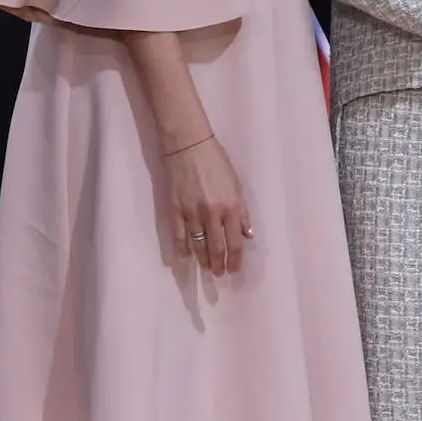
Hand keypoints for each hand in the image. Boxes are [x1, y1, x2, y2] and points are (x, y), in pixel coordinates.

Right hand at [163, 136, 252, 276]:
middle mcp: (212, 214)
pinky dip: (182, 249)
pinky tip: (186, 256)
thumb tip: (247, 235)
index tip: (234, 270)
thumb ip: (242, 212)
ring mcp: (192, 214)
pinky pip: (179, 237)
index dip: (235, 260)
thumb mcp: (236, 185)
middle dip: (219, 265)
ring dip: (203, 260)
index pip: (234, 243)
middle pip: (216, 248)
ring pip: (198, 246)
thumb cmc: (216, 162)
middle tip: (219, 274)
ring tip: (207, 268)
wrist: (188, 146)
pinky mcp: (175, 210)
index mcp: (231, 207)